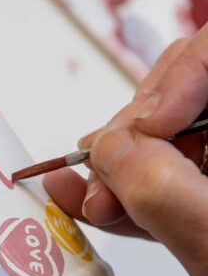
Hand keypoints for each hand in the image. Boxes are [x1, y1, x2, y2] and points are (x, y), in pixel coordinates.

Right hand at [44, 25, 207, 275]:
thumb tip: (110, 147)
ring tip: (89, 197)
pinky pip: (166, 182)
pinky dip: (125, 193)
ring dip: (120, 166)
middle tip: (106, 171)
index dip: (183, 77)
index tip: (149, 127)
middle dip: (137, 130)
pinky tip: (85, 198)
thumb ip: (163, 190)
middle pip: (191, 92)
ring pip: (169, 140)